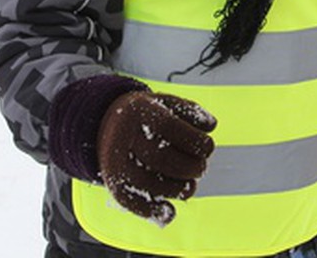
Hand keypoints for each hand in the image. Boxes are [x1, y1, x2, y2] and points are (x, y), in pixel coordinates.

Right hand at [97, 90, 216, 224]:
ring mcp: (113, 160)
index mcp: (138, 110)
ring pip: (146, 181)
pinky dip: (150, 210)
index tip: (208, 147)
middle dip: (188, 167)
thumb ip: (190, 111)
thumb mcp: (165, 102)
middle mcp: (122, 135)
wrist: (105, 122)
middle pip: (160, 157)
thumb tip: (211, 125)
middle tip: (201, 168)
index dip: (193, 139)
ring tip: (190, 186)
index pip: (169, 126)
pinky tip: (168, 213)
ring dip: (175, 189)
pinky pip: (128, 200)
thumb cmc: (145, 114)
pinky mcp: (111, 181)